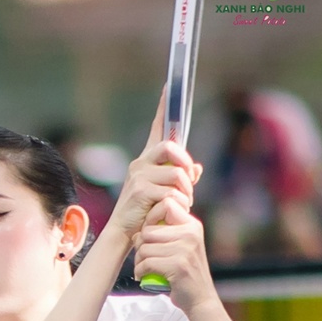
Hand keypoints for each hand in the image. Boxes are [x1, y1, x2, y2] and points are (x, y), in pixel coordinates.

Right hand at [105, 99, 203, 240]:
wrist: (124, 233)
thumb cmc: (144, 213)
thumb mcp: (164, 193)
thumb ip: (181, 179)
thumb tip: (197, 168)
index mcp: (146, 160)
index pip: (157, 129)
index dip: (163, 108)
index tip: (168, 87)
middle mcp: (140, 163)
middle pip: (171, 147)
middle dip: (185, 164)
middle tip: (189, 181)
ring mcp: (138, 176)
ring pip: (176, 174)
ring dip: (186, 190)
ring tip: (182, 203)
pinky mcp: (140, 190)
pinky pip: (171, 191)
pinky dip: (178, 202)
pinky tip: (172, 211)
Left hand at [132, 195, 217, 311]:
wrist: (200, 299)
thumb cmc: (185, 274)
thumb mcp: (182, 248)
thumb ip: (167, 235)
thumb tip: (139, 231)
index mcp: (192, 226)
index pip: (166, 205)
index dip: (150, 219)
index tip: (149, 236)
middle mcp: (190, 233)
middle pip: (148, 230)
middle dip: (140, 246)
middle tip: (143, 258)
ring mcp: (185, 248)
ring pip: (144, 247)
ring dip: (139, 261)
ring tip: (144, 268)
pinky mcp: (178, 265)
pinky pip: (146, 263)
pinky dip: (140, 271)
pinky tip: (144, 276)